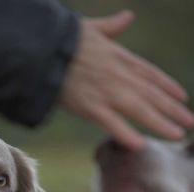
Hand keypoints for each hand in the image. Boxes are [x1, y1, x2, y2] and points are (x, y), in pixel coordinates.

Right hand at [60, 10, 193, 149]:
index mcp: (120, 57)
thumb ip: (112, 26)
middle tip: (191, 122)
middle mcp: (119, 76)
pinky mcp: (90, 107)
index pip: (151, 74)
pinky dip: (126, 134)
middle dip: (173, 109)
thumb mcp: (92, 28)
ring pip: (140, 109)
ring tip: (178, 134)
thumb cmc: (63, 39)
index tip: (182, 97)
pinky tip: (140, 145)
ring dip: (161, 123)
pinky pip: (112, 124)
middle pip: (152, 94)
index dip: (168, 86)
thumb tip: (127, 15)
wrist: (43, 50)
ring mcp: (106, 92)